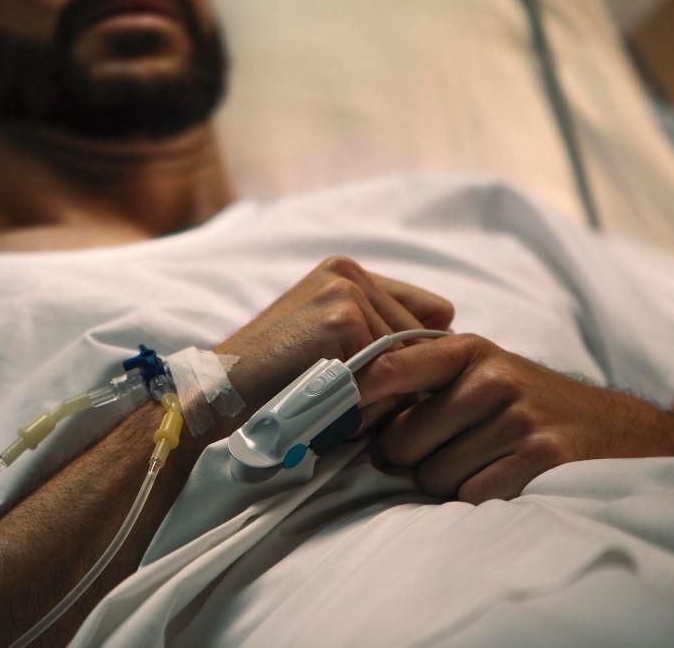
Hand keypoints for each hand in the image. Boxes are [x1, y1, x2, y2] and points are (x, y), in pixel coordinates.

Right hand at [213, 256, 453, 436]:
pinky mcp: (342, 317)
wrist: (220, 393)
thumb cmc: (275, 381)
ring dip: (388, 388)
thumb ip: (378, 335)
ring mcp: (346, 290)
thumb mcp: (327, 344)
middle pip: (424, 334)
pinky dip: (371, 396)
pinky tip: (333, 402)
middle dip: (403, 374)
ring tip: (338, 400)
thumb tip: (453, 346)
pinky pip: (390, 368)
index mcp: (345, 272)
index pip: (429, 311)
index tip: (387, 382)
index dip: (415, 354)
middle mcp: (348, 271)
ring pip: (410, 354)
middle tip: (351, 397)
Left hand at [357, 334, 673, 502]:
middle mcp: (492, 378)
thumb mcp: (480, 373)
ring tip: (477, 465)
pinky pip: (470, 497)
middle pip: (402, 440)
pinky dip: (476, 500)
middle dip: (408, 460)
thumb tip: (347, 413)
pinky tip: (500, 482)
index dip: (354, 399)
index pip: (388, 368)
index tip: (334, 420)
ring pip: (432, 476)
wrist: (618, 432)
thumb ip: (421, 382)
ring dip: (444, 483)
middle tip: (437, 455)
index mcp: (467, 351)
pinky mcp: (541, 457)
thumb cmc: (527, 405)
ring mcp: (518, 417)